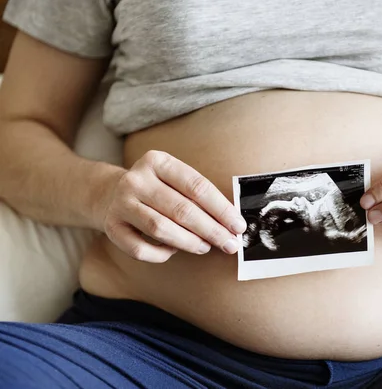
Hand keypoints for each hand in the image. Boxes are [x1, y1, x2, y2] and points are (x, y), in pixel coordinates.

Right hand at [94, 150, 246, 262]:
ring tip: (205, 247)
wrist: (108, 193)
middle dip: (211, 230)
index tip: (238, 225)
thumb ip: (198, 196)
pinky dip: (161, 254)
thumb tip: (231, 222)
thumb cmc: (155, 189)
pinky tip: (173, 250)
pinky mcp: (111, 226)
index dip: (221, 209)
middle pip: (182, 209)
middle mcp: (137, 179)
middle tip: (229, 243)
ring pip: (161, 229)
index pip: (197, 186)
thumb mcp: (174, 180)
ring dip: (189, 242)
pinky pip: (140, 249)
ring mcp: (121, 203)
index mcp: (158, 161)